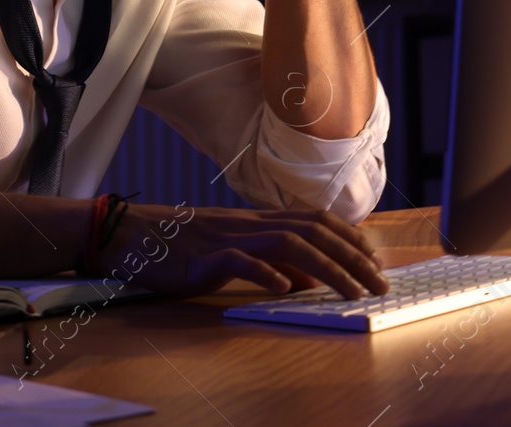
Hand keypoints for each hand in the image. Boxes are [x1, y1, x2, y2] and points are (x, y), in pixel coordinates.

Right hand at [92, 202, 387, 299]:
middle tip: (379, 283)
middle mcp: (249, 223)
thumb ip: (267, 256)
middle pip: (312, 232)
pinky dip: (267, 273)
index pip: (314, 219)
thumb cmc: (181, 246)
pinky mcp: (205, 258)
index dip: (349, 235)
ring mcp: (229, 238)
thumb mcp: (232, 248)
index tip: (374, 257)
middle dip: (352, 257)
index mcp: (256, 219)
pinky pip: (241, 261)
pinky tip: (287, 289)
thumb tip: (304, 275)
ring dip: (327, 269)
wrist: (131, 236)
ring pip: (288, 244)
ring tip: (351, 292)